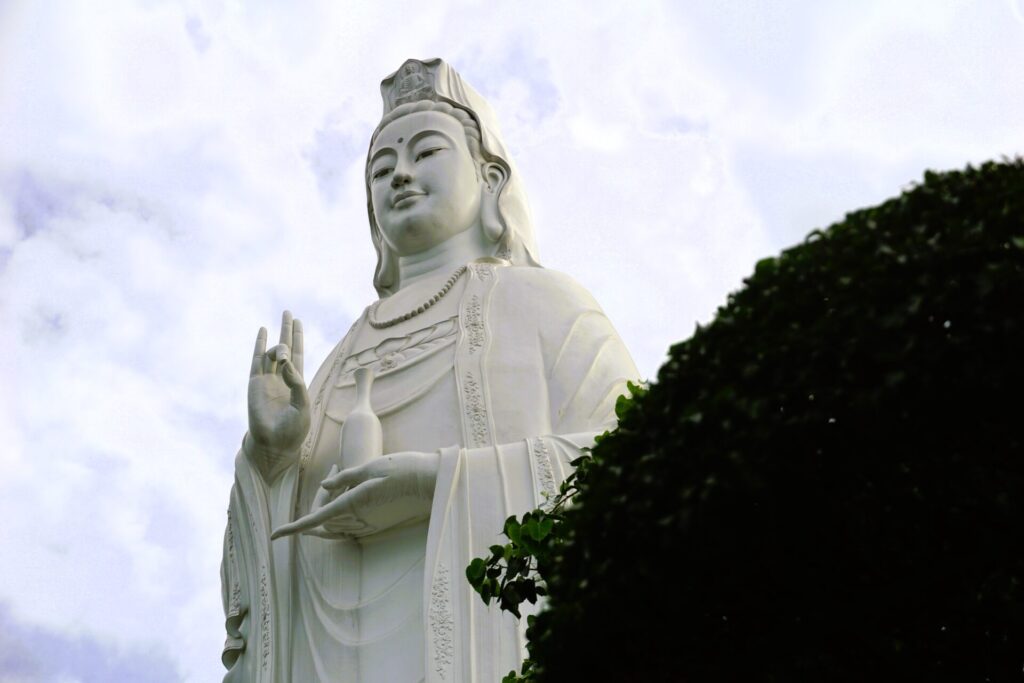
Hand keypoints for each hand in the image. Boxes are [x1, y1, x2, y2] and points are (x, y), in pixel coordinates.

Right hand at [246, 311, 309, 478]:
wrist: (275, 443)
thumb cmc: (293, 429)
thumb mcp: (303, 405)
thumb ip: (297, 384)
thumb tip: (286, 364)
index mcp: (296, 383)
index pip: (297, 355)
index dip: (297, 339)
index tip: (298, 322)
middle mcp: (281, 378)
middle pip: (285, 348)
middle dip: (287, 330)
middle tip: (288, 312)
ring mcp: (267, 379)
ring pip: (273, 354)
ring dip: (279, 344)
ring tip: (282, 348)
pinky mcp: (255, 383)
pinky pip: (257, 360)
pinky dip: (260, 345)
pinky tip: (263, 331)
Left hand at [271, 451, 439, 539]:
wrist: (432, 483)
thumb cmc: (403, 469)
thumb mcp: (371, 466)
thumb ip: (345, 477)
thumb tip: (325, 483)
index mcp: (354, 502)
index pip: (317, 518)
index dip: (294, 527)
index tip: (275, 534)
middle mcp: (360, 518)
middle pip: (325, 518)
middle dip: (320, 500)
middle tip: (336, 469)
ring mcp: (371, 523)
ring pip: (337, 523)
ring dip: (331, 505)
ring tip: (344, 473)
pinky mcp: (379, 524)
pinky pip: (351, 526)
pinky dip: (341, 514)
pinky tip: (346, 496)